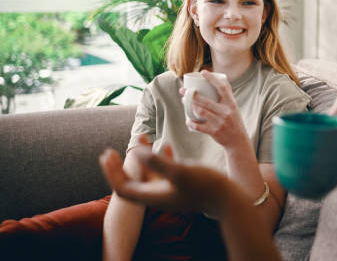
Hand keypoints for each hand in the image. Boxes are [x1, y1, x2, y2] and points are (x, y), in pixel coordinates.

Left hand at [99, 141, 237, 218]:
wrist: (228, 198)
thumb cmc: (205, 186)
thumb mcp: (179, 171)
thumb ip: (156, 162)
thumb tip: (136, 151)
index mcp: (153, 195)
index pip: (123, 187)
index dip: (112, 172)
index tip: (108, 153)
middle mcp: (158, 195)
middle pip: (131, 182)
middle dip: (121, 165)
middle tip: (110, 151)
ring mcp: (170, 190)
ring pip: (148, 174)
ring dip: (141, 157)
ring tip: (140, 138)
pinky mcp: (181, 185)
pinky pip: (164, 171)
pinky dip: (160, 158)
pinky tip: (165, 145)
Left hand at [181, 70, 248, 147]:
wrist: (238, 140)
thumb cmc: (234, 120)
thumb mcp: (233, 107)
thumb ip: (227, 96)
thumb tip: (219, 79)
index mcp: (231, 103)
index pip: (222, 87)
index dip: (212, 79)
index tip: (203, 72)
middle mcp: (226, 112)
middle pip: (206, 100)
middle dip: (192, 94)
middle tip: (183, 90)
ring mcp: (220, 122)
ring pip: (201, 111)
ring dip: (190, 106)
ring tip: (184, 101)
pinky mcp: (214, 132)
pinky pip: (199, 126)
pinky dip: (191, 123)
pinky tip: (187, 120)